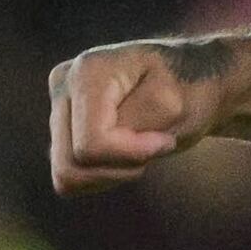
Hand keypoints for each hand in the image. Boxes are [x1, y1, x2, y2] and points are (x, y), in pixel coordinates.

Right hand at [48, 37, 228, 192]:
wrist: (192, 84)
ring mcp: (58, 105)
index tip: (165, 140)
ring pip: (65, 175)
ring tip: (141, 150)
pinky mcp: (60, 128)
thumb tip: (89, 147)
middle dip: (120, 167)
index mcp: (88, 70)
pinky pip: (69, 179)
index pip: (91, 144)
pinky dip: (101, 177)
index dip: (132, 154)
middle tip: (155, 146)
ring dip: (111, 174)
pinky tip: (125, 156)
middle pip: (71, 163)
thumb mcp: (175, 104)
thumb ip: (133, 123)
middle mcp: (63, 83)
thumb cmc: (190, 90)